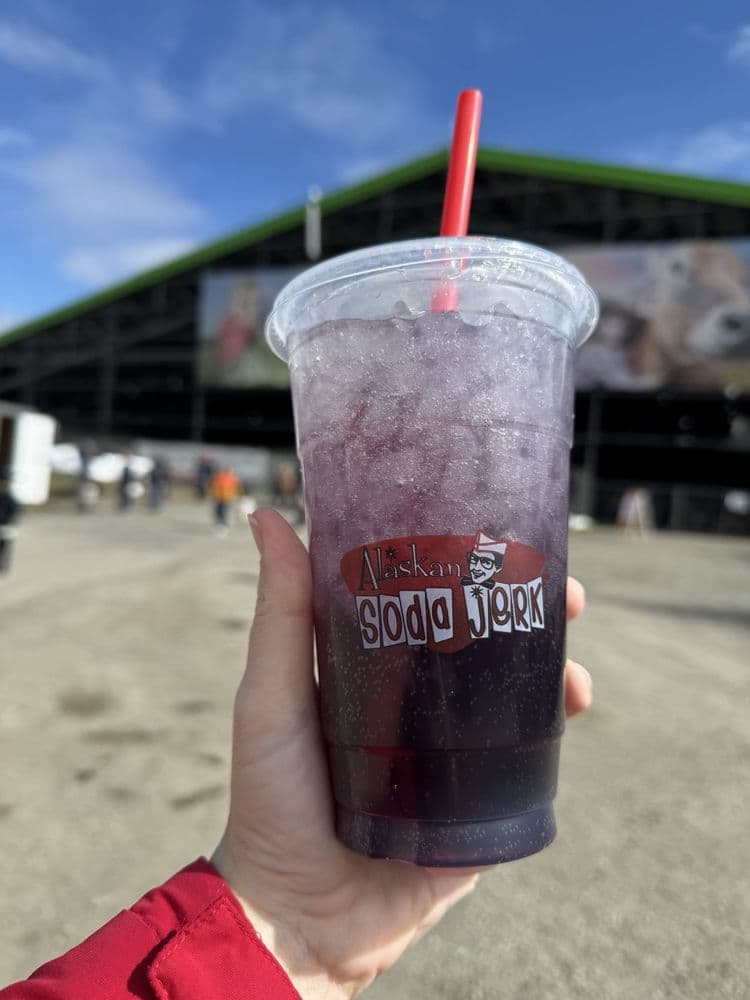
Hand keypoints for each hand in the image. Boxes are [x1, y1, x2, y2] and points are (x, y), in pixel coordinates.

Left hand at [212, 510, 590, 998]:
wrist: (297, 915)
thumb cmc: (270, 799)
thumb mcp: (271, 694)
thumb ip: (280, 613)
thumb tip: (264, 517)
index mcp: (375, 671)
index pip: (430, 603)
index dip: (469, 567)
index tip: (502, 535)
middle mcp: (419, 705)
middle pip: (486, 643)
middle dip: (531, 610)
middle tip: (564, 592)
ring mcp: (454, 753)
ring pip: (516, 694)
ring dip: (555, 666)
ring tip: (572, 660)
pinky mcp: (480, 802)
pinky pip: (528, 758)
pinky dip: (557, 727)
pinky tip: (573, 703)